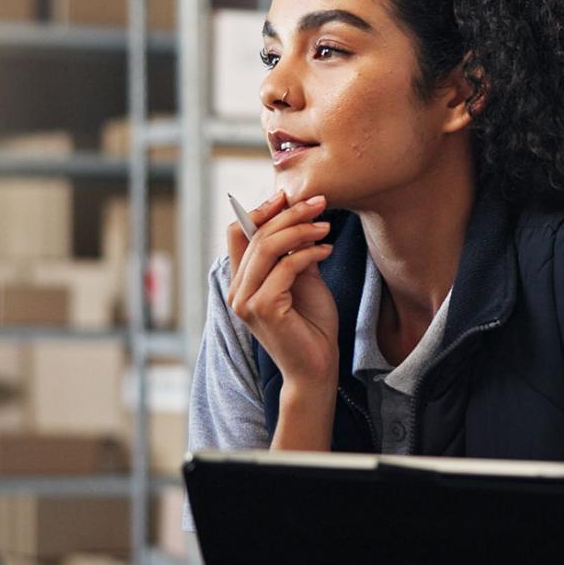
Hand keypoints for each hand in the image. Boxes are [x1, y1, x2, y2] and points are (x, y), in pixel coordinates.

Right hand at [226, 192, 338, 391]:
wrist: (317, 367)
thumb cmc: (311, 326)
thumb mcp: (303, 280)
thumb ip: (295, 254)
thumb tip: (301, 218)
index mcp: (241, 281)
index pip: (237, 233)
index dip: (260, 210)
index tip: (289, 196)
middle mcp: (237, 290)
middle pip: (255, 234)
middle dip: (290, 214)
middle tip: (320, 203)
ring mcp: (246, 301)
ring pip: (268, 247)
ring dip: (301, 230)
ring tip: (326, 226)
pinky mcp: (263, 308)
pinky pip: (286, 267)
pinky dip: (308, 253)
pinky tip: (326, 251)